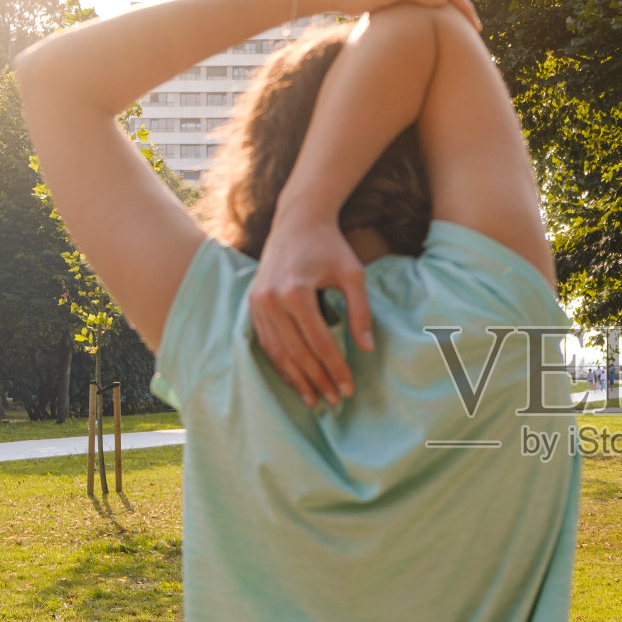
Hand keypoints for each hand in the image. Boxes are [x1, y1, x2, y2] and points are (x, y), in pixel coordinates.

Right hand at [247, 218, 373, 407]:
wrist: (297, 221)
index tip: (350, 388)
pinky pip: (266, 342)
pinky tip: (295, 380)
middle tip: (335, 400)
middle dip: (317, 380)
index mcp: (297, 292)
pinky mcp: (252, 305)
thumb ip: (361, 312)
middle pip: (297, 352)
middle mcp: (271, 300)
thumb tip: (368, 349)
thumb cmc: (330, 247)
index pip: (320, 342)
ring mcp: (258, 303)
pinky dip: (281, 364)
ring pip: (278, 352)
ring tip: (314, 400)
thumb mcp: (353, 274)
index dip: (336, 368)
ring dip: (296, 379)